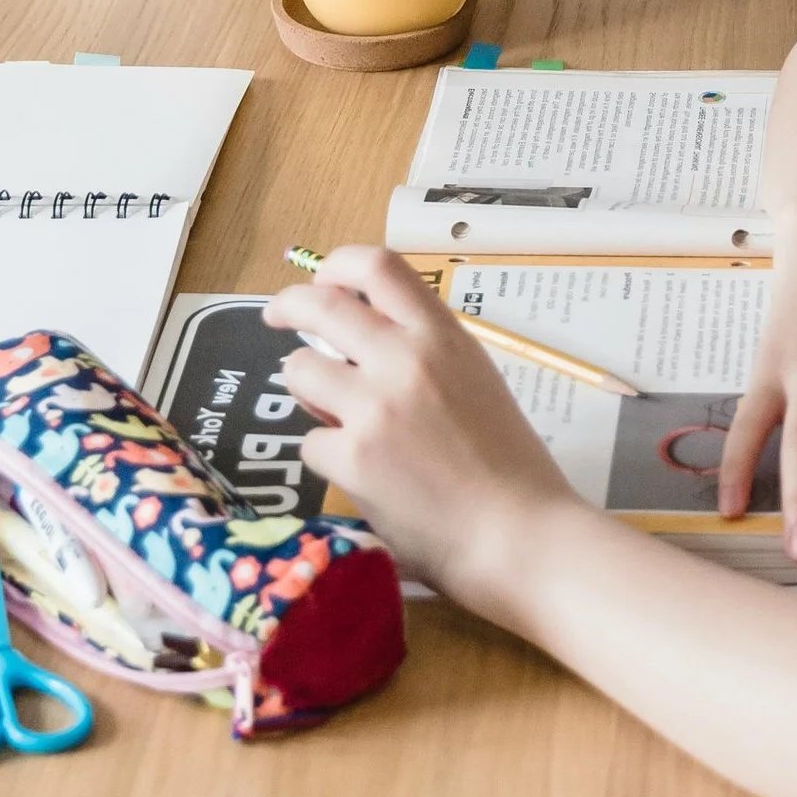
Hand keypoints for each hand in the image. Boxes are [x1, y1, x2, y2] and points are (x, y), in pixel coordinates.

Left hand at [264, 245, 582, 614]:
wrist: (519, 532)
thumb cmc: (509, 463)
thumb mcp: (475, 381)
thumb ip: (425, 355)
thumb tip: (362, 348)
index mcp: (442, 336)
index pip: (378, 266)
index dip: (339, 264)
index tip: (323, 280)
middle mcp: (404, 359)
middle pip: (322, 305)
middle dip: (288, 305)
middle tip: (278, 316)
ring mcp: (374, 407)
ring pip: (300, 371)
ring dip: (306, 389)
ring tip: (330, 413)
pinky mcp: (352, 459)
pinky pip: (311, 443)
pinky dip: (327, 455)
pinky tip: (360, 473)